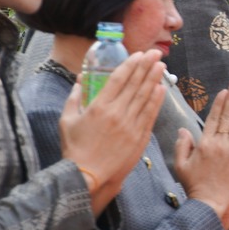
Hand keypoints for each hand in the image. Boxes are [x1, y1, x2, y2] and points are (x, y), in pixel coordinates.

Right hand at [59, 50, 167, 207]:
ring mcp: (130, 125)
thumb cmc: (75, 150)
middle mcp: (117, 113)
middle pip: (135, 84)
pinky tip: (161, 89)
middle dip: (147, 66)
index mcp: (99, 107)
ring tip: (161, 65)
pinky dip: (156, 100)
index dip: (131, 64)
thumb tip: (80, 80)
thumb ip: (74, 98)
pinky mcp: (140, 137)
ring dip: (154, 79)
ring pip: (145, 97)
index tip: (139, 54)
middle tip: (156, 52)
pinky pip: (150, 114)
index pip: (119, 79)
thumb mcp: (67, 121)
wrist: (89, 177)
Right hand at [173, 84, 228, 225]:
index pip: (214, 118)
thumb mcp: (181, 166)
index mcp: (204, 144)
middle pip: (228, 117)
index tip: (224, 91)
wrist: (212, 203)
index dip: (220, 103)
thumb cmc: (195, 186)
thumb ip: (183, 146)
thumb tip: (183, 130)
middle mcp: (221, 144)